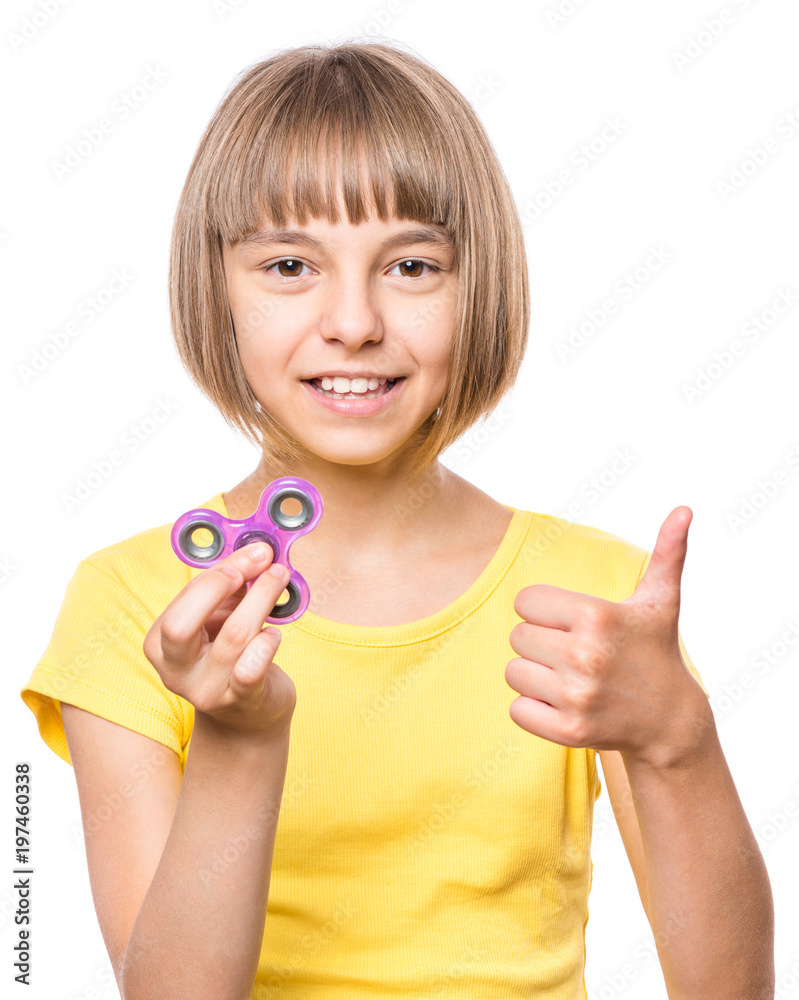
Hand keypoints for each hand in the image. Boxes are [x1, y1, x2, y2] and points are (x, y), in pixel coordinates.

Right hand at [144, 543, 296, 738]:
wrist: (248, 715)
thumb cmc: (232, 655)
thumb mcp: (220, 618)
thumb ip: (231, 585)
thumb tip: (257, 551)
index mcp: (160, 644)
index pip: (184, 598)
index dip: (220, 570)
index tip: (253, 551)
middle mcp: (175, 670)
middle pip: (181, 624)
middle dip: (221, 584)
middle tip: (261, 563)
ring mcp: (205, 690)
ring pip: (234, 637)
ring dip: (262, 599)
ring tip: (280, 579)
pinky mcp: (239, 702)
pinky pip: (252, 669)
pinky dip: (267, 642)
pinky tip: (274, 632)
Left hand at [505, 506, 707, 767]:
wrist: (671, 721)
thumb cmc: (655, 650)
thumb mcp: (661, 601)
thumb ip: (667, 551)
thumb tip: (684, 508)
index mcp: (595, 616)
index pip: (524, 601)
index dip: (544, 610)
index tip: (572, 623)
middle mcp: (584, 656)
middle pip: (517, 636)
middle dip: (540, 642)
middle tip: (573, 651)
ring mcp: (576, 697)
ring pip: (513, 672)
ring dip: (534, 675)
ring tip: (568, 676)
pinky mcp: (568, 731)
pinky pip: (517, 709)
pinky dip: (533, 708)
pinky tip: (564, 703)